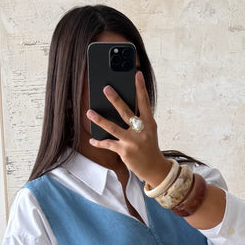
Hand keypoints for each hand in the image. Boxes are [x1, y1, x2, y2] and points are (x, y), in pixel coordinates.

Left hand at [87, 70, 171, 186]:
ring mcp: (132, 141)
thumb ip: (139, 120)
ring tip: (89, 112)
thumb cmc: (149, 147)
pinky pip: (109, 144)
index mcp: (149, 123)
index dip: (141, 88)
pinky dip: (99, 142)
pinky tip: (92, 140)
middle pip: (126, 112)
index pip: (145, 102)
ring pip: (113, 128)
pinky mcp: (125, 152)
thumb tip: (121, 108)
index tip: (137, 74)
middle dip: (115, 99)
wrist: (155, 169)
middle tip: (105, 88)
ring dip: (100, 120)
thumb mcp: (149, 132)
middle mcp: (141, 131)